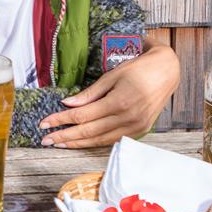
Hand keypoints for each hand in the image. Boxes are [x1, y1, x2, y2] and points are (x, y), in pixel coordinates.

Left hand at [39, 42, 179, 147]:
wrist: (167, 72)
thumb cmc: (138, 69)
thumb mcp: (111, 75)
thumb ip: (89, 93)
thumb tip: (67, 103)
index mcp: (119, 102)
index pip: (82, 116)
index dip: (61, 120)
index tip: (44, 123)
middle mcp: (128, 117)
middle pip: (88, 131)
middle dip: (64, 136)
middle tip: (45, 139)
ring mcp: (135, 127)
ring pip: (100, 140)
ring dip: (78, 143)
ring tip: (59, 143)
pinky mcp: (140, 130)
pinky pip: (113, 139)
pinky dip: (95, 142)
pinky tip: (82, 141)